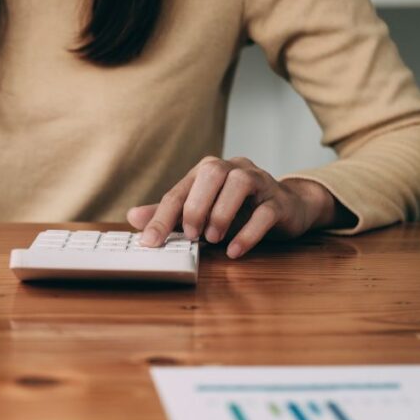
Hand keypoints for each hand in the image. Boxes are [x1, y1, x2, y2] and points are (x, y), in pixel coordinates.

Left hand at [127, 156, 347, 257]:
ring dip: (221, 214)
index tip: (150, 242)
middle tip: (191, 235)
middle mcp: (234, 169)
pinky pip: (265, 212)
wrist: (287, 208)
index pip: (180, 190)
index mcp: (209, 171)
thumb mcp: (201, 212)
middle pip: (211, 173)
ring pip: (240, 183)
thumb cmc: (238, 210)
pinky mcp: (280, 202)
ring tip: (213, 239)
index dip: (162, 216)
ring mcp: (260, 182)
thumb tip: (133, 217)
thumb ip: (170, 215)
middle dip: (196, 206)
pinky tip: (234, 250)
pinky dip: (248, 232)